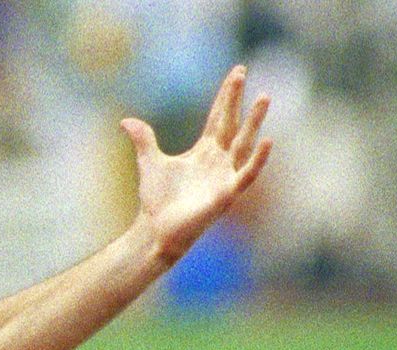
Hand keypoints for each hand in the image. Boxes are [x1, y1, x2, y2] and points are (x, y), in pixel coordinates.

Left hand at [124, 65, 272, 262]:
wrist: (156, 230)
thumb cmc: (157, 200)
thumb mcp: (149, 162)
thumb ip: (144, 140)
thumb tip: (127, 120)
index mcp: (205, 150)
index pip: (219, 116)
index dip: (226, 95)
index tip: (237, 72)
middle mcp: (219, 159)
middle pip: (231, 122)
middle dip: (237, 99)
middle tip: (243, 73)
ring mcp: (225, 175)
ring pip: (244, 143)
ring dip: (255, 121)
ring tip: (264, 97)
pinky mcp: (227, 193)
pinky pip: (248, 173)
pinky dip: (259, 159)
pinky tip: (269, 140)